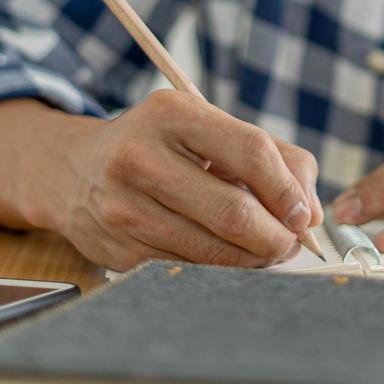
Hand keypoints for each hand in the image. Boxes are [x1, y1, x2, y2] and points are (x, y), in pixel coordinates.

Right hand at [28, 90, 322, 270]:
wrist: (72, 170)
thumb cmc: (159, 146)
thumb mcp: (207, 127)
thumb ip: (272, 156)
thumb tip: (312, 211)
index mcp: (173, 114)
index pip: (252, 153)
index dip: (288, 191)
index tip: (304, 214)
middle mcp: (141, 157)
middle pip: (235, 212)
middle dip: (277, 237)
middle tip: (292, 242)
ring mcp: (125, 207)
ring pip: (214, 249)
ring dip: (254, 258)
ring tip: (266, 250)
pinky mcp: (119, 250)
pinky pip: (190, 267)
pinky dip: (221, 268)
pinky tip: (227, 256)